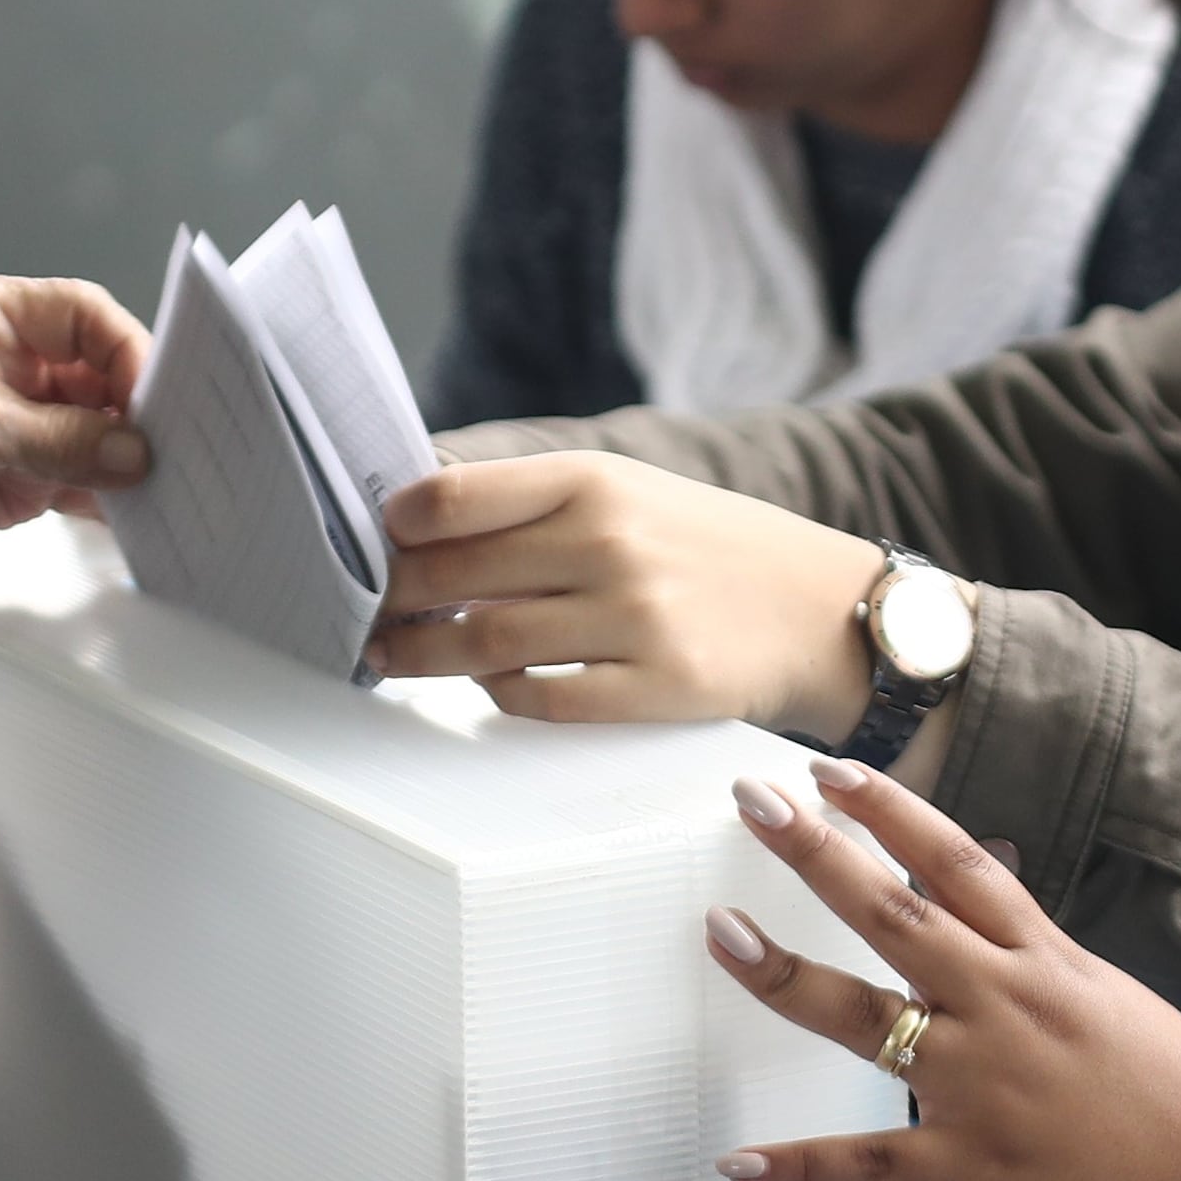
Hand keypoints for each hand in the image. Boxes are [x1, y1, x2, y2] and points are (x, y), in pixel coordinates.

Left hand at [0, 271, 152, 580]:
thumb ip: (61, 438)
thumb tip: (136, 451)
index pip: (77, 313)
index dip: (123, 348)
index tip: (156, 394)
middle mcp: (0, 357)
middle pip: (92, 369)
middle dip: (131, 407)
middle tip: (173, 442)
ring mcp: (8, 413)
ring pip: (89, 424)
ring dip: (122, 453)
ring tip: (163, 481)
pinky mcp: (10, 467)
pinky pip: (73, 471)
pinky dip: (101, 489)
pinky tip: (131, 509)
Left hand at [370, 452, 883, 732]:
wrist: (815, 607)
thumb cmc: (698, 546)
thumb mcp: (624, 491)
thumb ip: (528, 501)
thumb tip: (411, 518)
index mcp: (593, 479)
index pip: (454, 498)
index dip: (394, 528)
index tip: (371, 545)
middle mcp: (610, 542)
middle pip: (453, 579)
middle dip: (392, 602)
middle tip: (364, 615)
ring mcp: (634, 618)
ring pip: (483, 645)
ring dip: (422, 656)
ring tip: (393, 656)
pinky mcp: (655, 687)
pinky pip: (539, 701)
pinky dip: (497, 695)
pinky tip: (487, 685)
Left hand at [703, 755, 1180, 1180]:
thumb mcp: (1117, 1007)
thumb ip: (1045, 971)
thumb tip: (997, 931)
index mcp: (1048, 966)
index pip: (958, 865)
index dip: (890, 812)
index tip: (831, 775)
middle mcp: (1008, 1008)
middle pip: (895, 910)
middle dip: (817, 852)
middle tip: (752, 801)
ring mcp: (984, 1086)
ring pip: (864, 1018)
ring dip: (783, 974)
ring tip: (722, 933)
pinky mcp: (974, 1169)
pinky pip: (868, 1162)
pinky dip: (799, 1166)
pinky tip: (739, 1163)